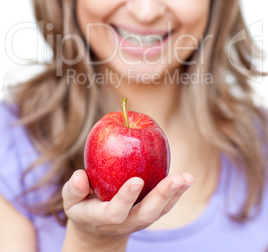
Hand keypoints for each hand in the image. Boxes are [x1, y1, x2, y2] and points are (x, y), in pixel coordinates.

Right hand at [62, 169, 193, 250]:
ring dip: (174, 195)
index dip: (126, 198)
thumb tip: (80, 175)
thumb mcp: (71, 200)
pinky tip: (187, 179)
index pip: (115, 212)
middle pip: (146, 214)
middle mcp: (125, 222)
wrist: (98, 230)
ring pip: (159, 211)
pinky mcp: (150, 214)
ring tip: (187, 178)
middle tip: (176, 178)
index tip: (136, 180)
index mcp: (103, 218)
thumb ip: (74, 189)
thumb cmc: (83, 207)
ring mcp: (139, 220)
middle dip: (161, 196)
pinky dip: (177, 193)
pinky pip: (165, 206)